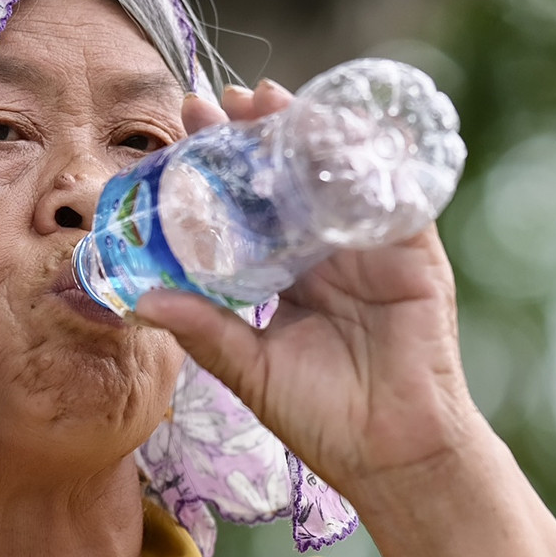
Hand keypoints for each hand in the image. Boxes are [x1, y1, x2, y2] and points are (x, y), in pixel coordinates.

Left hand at [133, 80, 483, 500]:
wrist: (393, 456)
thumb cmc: (325, 420)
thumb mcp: (250, 368)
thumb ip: (204, 329)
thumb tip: (141, 299)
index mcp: (291, 273)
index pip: (251, 206)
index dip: (221, 166)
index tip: (187, 128)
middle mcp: (330, 252)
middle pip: (291, 177)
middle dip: (259, 134)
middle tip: (224, 100)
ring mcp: (372, 248)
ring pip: (338, 175)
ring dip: (307, 133)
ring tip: (271, 101)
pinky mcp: (413, 254)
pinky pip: (391, 196)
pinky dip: (367, 161)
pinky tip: (336, 130)